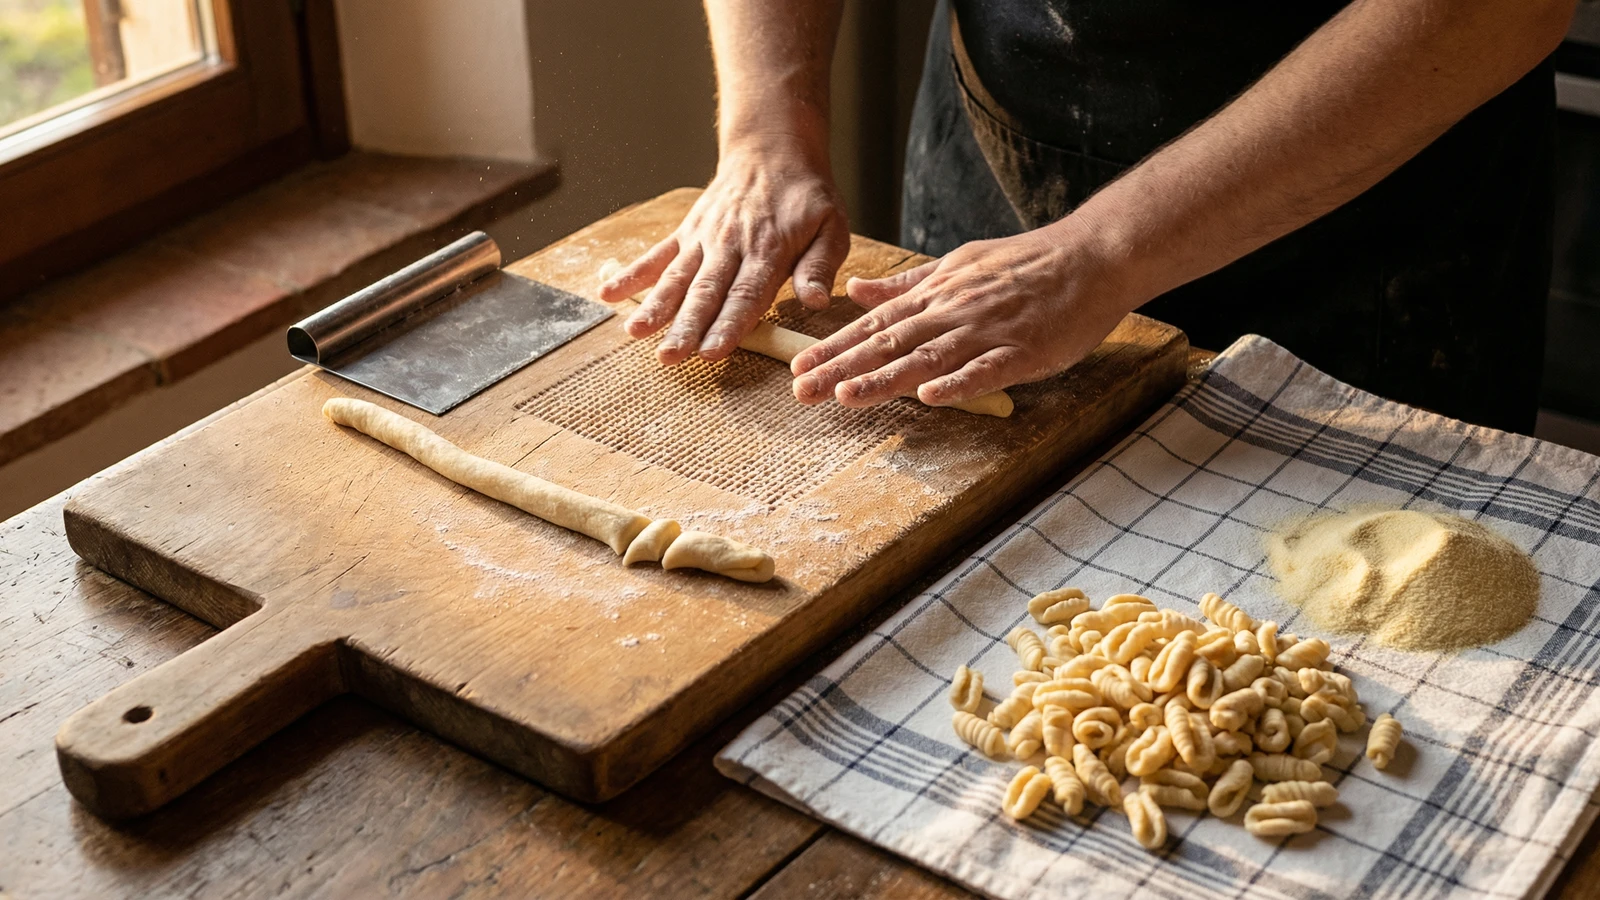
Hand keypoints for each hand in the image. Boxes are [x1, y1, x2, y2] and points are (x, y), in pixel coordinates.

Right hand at [598, 141, 849, 364]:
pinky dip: (631, 273)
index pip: (746, 294)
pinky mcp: (687, 233)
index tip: (711, 351)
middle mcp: (730, 246)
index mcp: (768, 250)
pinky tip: (608, 292)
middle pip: (705, 292)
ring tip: (635, 332)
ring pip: (677, 277)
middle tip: (670, 356)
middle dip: (686, 326)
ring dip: (655, 306)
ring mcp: (704, 239)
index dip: (728, 324)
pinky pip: (656, 254)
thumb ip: (820, 266)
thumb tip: (815, 301)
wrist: (772, 151)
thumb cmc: (806, 198)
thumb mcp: (832, 226)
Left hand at [789, 224, 1133, 408]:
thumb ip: (907, 284)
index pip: (875, 324)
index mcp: (936, 294)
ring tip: (846, 396)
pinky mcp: (1024, 350)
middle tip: (801, 390)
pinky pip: (986, 369)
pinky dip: (958, 382)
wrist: (1091, 256)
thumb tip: (856, 290)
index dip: (835, 347)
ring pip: (928, 357)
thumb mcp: (957, 263)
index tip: (798, 367)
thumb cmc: (1026, 264)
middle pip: (889, 343)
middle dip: (842, 368)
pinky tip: (929, 398)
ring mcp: (987, 330)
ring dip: (885, 378)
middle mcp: (953, 311)